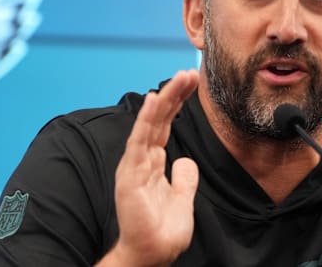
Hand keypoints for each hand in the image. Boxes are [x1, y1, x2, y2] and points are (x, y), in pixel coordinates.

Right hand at [97, 70, 199, 266]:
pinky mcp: (131, 174)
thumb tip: (186, 162)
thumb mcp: (183, 201)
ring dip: (164, 100)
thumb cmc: (162, 232)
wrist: (150, 255)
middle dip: (174, 94)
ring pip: (150, 124)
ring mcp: (135, 165)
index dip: (177, 103)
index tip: (190, 82)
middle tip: (189, 72)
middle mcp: (142, 160)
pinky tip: (155, 101)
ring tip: (178, 78)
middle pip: (159, 119)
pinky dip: (146, 120)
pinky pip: (139, 142)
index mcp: (154, 164)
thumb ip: (184, 180)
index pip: (165, 125)